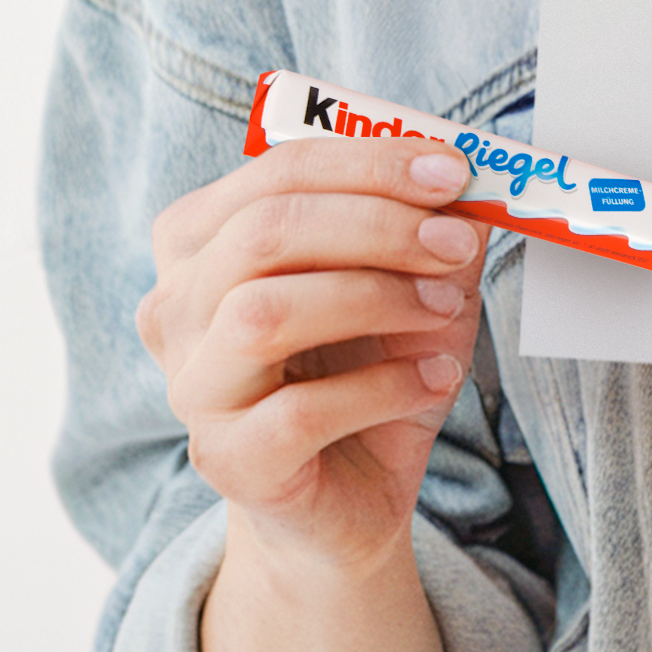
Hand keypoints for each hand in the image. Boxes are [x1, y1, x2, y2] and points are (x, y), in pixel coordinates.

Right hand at [138, 136, 486, 573]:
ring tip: (443, 310)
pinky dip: (385, 386)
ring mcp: (194, 386)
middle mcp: (178, 305)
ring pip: (263, 314)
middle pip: (263, 231)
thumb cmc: (373, 361)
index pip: (279, 171)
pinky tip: (434, 379)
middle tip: (456, 242)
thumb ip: (435, 220)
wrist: (352, 488)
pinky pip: (298, 411)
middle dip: (378, 225)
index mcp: (209, 237)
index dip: (371, 163)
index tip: (454, 171)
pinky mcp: (226, 459)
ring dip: (376, 299)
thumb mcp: (417, 275)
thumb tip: (473, 174)